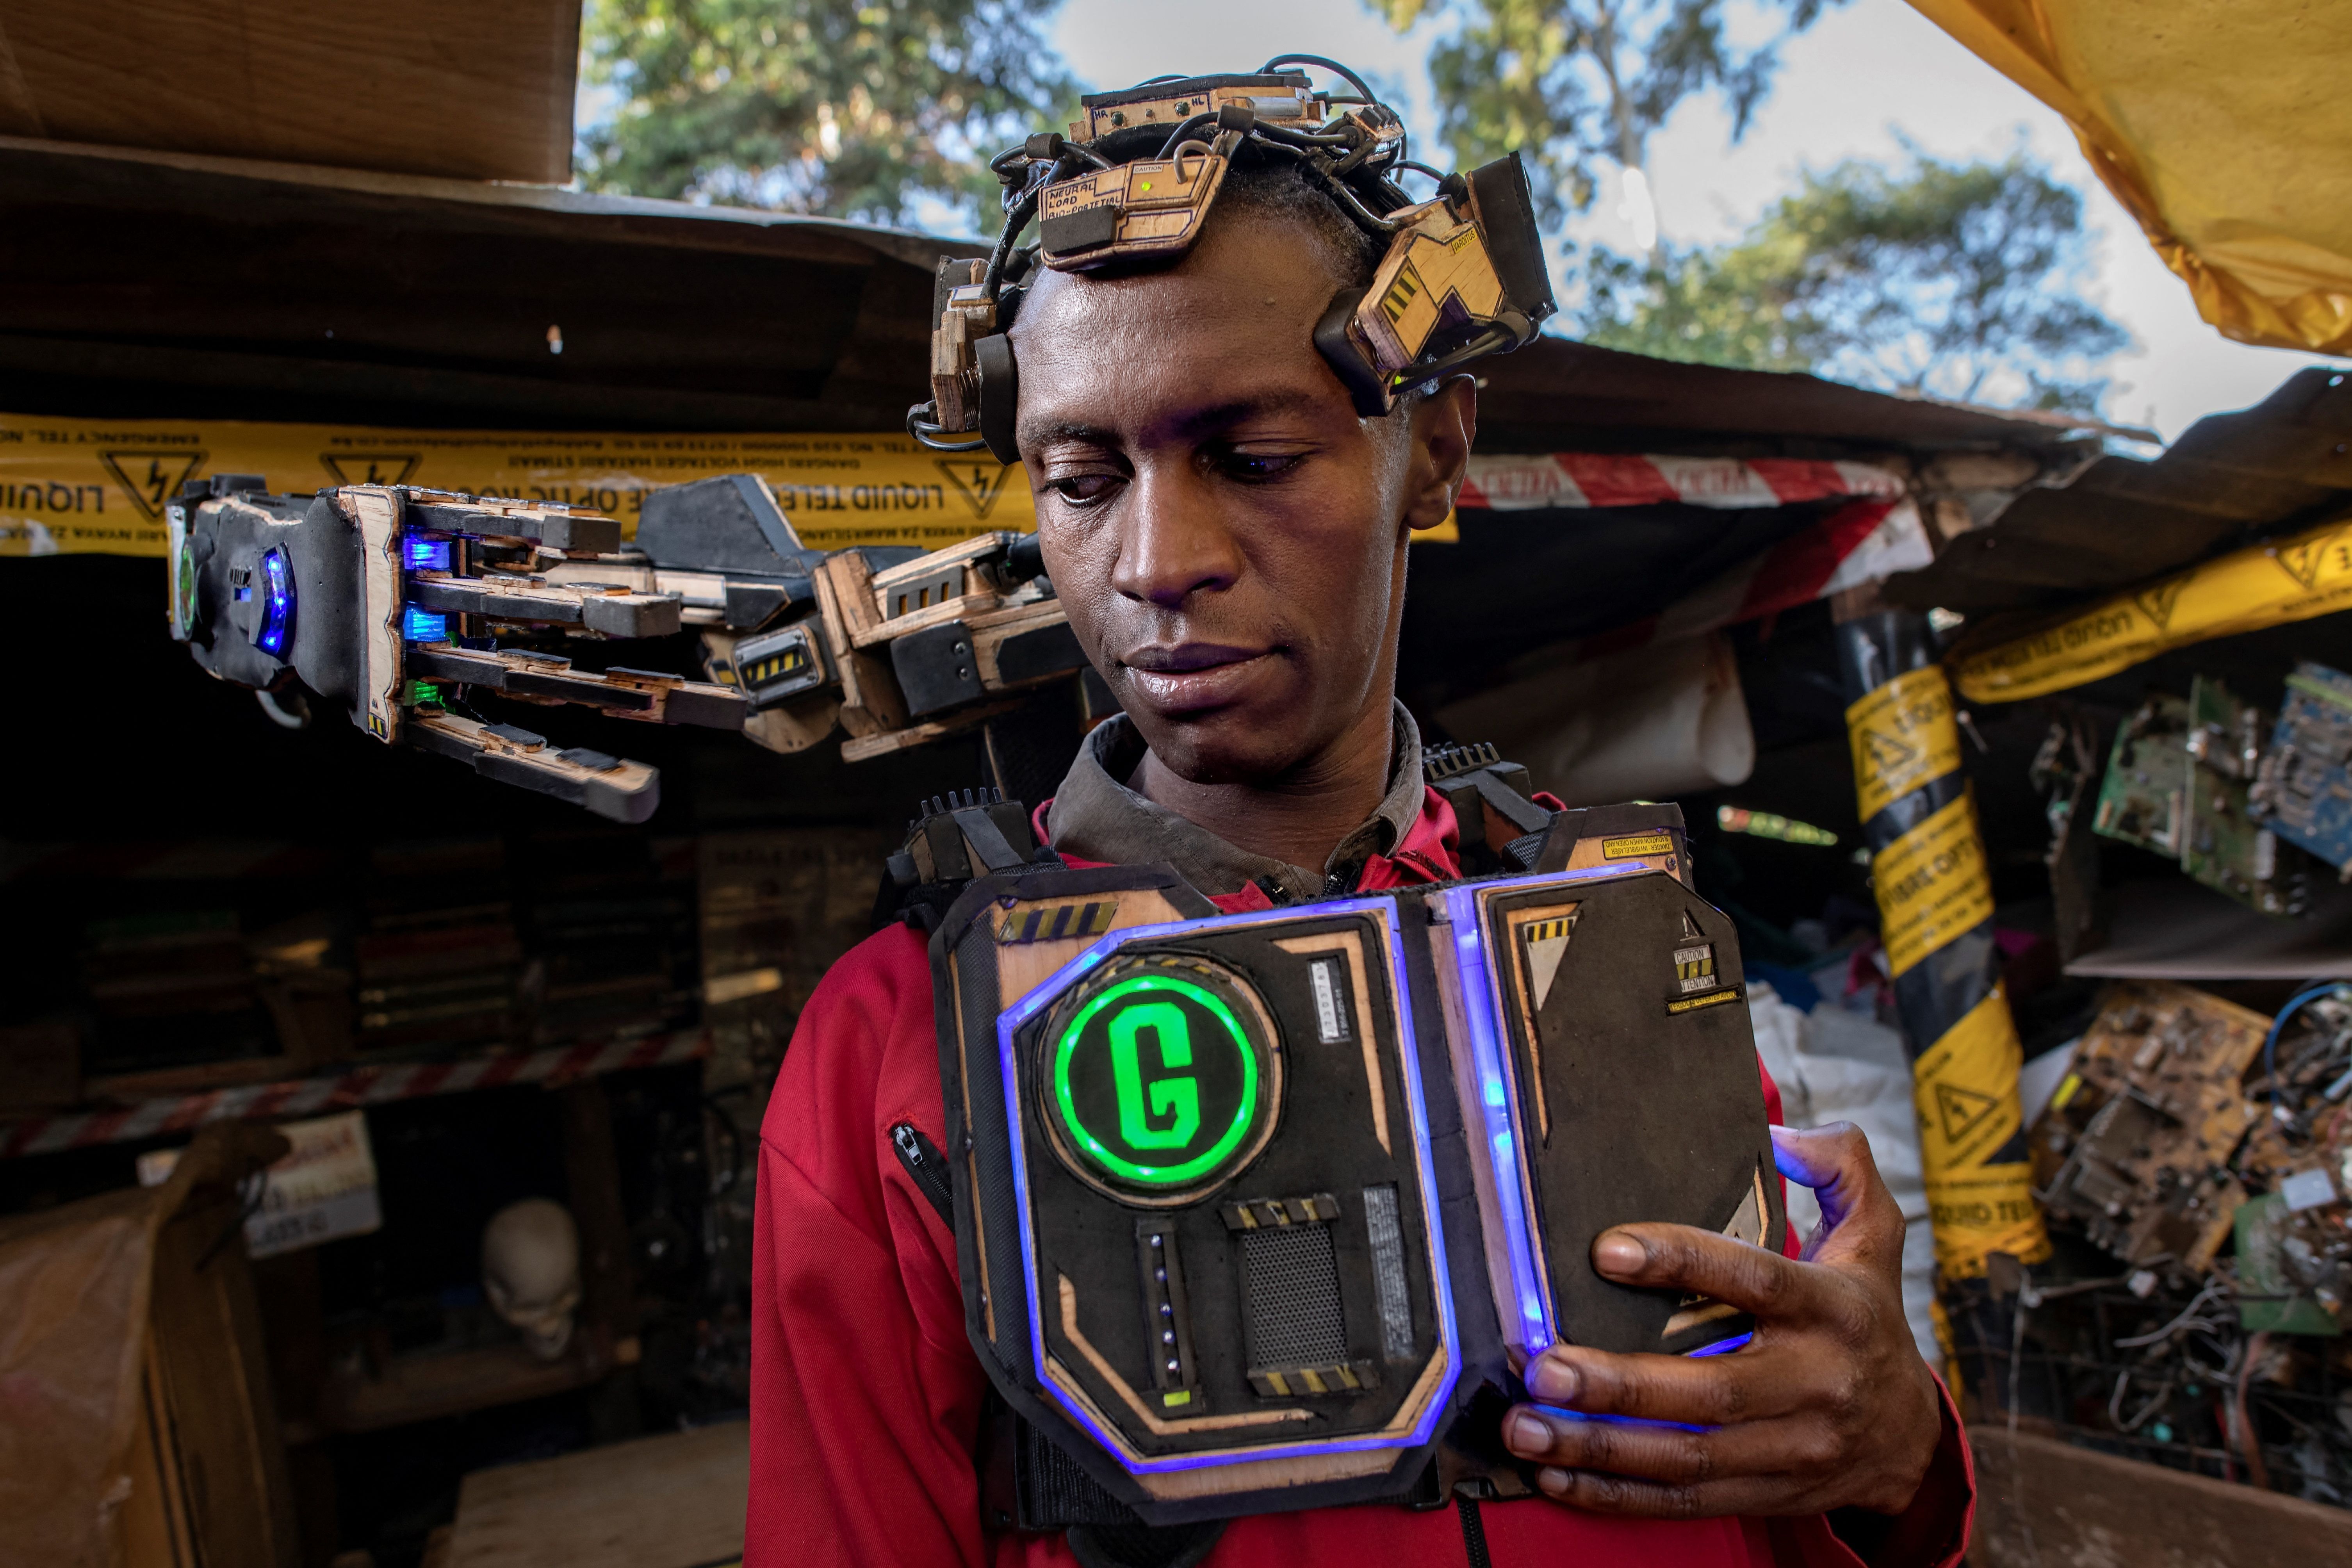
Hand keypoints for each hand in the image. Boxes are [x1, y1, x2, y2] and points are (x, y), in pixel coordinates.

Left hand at [1501, 1122, 1941, 1517]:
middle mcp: (1816, 1383)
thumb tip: (1782, 1134)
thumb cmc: (1866, 1319)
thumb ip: (1841, 1168)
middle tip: (1542, 1367)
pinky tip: (1558, 1475)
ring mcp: (1793, 1449)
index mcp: (1834, 1310)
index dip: (1682, 1262)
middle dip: (1619, 1384)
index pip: (1754, 1280)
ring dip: (1600, 1447)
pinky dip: (1618, 1494)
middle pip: (1712, 1389)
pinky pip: (1687, 1501)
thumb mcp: (1875, 1236)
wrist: (1911, 1435)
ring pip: (1689, 1457)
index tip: (1605, 1251)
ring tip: (1526, 1426)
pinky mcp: (1768, 1494)